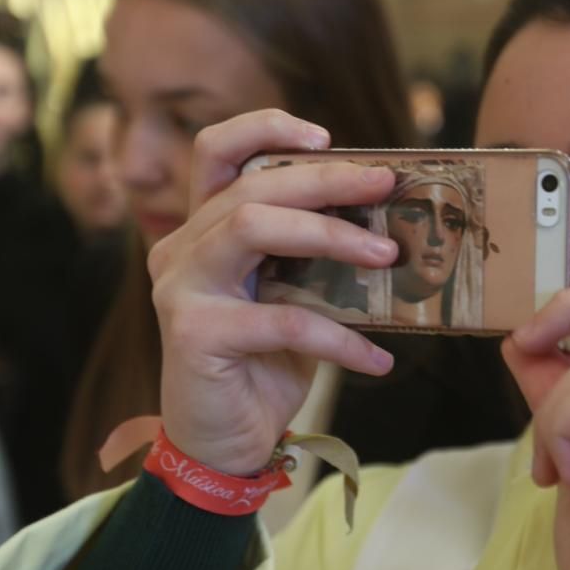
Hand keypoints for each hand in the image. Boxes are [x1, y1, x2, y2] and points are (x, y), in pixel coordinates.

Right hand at [149, 109, 398, 475]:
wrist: (225, 441)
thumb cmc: (266, 362)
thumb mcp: (291, 295)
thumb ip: (311, 254)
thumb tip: (384, 218)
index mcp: (205, 230)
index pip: (216, 152)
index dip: (264, 128)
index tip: (325, 135)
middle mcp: (182, 248)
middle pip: (250, 185)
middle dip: (326, 179)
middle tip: (385, 184)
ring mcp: (181, 288)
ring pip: (253, 226)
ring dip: (330, 235)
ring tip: (388, 255)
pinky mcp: (193, 333)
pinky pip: (282, 318)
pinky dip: (340, 339)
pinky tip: (378, 361)